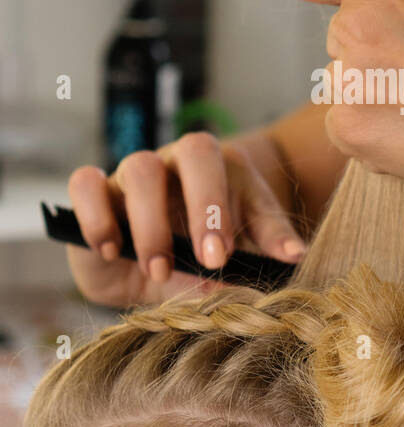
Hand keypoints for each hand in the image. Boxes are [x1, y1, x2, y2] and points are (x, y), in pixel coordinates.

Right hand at [66, 132, 306, 307]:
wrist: (160, 273)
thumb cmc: (206, 253)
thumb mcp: (241, 253)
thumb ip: (262, 248)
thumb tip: (295, 254)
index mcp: (218, 167)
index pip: (230, 169)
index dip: (230, 207)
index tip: (226, 256)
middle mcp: (176, 162)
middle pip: (193, 153)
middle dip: (204, 206)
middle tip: (209, 259)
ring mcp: (133, 174)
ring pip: (140, 170)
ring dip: (152, 224)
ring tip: (160, 270)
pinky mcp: (96, 194)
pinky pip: (85, 184)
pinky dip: (95, 215)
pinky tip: (110, 249)